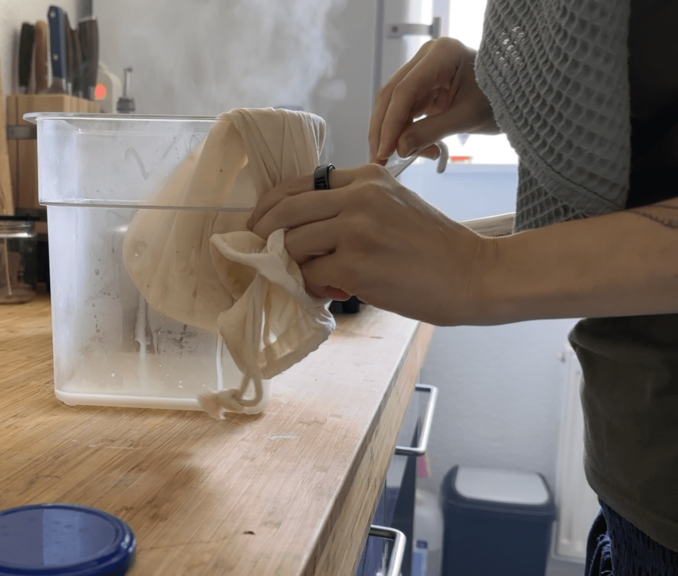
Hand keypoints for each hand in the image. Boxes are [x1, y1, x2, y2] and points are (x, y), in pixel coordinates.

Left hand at [248, 164, 493, 325]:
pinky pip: (310, 275)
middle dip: (263, 233)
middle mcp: (359, 197)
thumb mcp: (393, 204)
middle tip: (259, 252)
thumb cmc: (433, 246)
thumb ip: (349, 205)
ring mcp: (356, 230)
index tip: (260, 223)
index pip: (298, 183)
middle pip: (285, 210)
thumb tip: (297, 227)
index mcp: (366, 176)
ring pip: (292, 244)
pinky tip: (331, 291)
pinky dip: (312, 286)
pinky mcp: (355, 265)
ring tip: (310, 276)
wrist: (473, 274)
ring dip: (290, 265)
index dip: (270, 205)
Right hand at [370, 37, 498, 163]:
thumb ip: (431, 131)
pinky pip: (405, 111)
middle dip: (384, 130)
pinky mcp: (423, 87)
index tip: (384, 151)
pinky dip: (406, 132)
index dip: (390, 123)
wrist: (518, 96)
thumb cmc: (502, 100)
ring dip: (394, 134)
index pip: (404, 91)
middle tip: (380, 159)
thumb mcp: (468, 117)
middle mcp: (427, 58)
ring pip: (393, 105)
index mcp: (441, 54)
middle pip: (391, 96)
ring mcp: (423, 71)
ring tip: (406, 156)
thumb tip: (399, 149)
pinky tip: (417, 149)